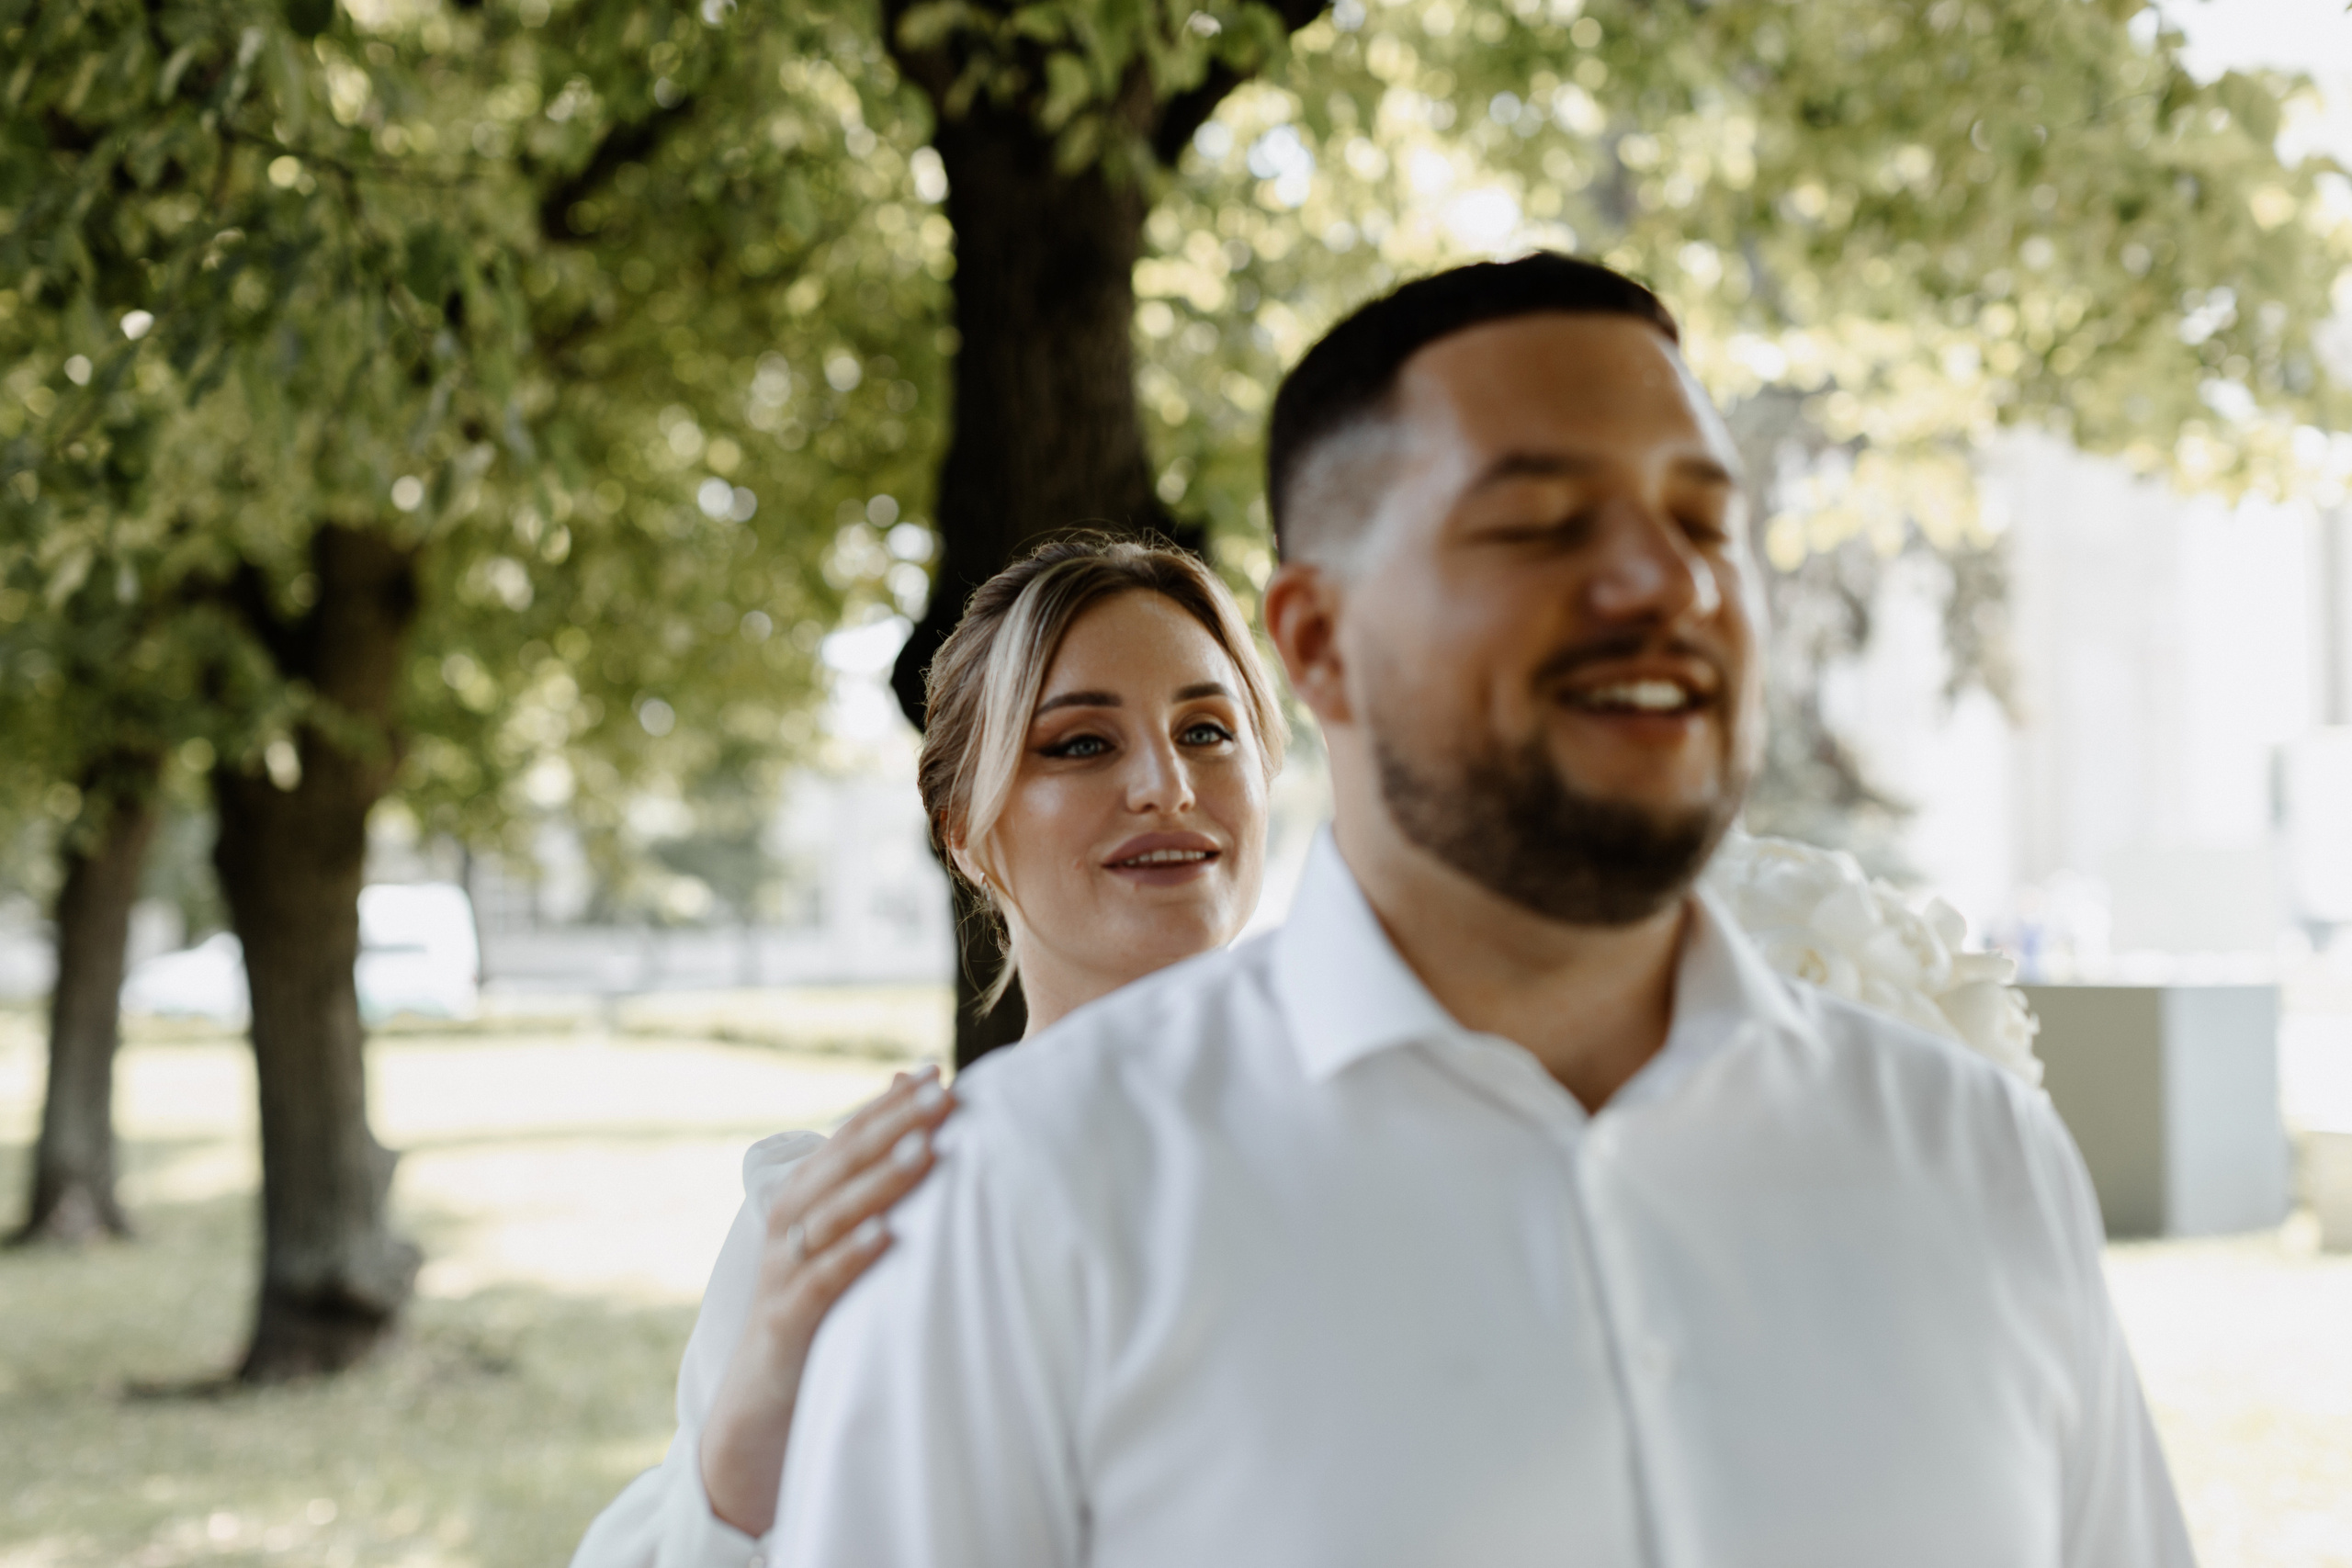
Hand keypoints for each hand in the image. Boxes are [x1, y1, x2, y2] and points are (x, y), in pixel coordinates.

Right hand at [700, 1064, 955, 1537]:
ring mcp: (781, 1274)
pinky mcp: (784, 1324)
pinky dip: (849, 1256)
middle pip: (840, 1165)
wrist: (757, 1410)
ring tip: (924, 1151)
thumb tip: (913, 1118)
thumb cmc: (816, 1314)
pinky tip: (886, 1235)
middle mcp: (787, 1227)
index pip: (849, 1138)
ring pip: (829, 1215)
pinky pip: (817, 1284)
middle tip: (944, 1095)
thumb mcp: (841, 1245)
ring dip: (877, 1182)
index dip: (890, 1103)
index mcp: (803, 1201)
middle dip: (892, 1126)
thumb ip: (869, 1185)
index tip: (939, 1070)